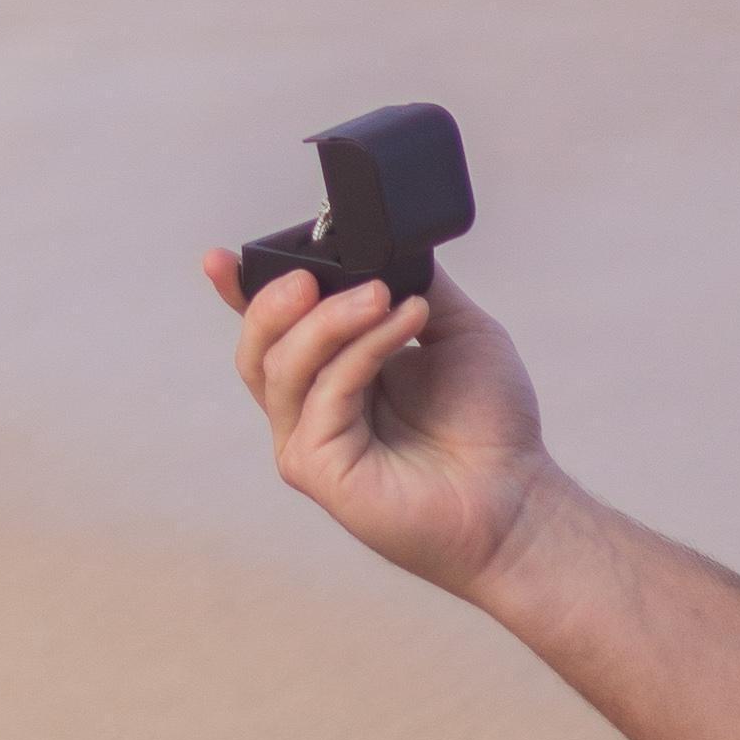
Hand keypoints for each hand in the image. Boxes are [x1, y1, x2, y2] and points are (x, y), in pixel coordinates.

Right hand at [213, 239, 547, 601]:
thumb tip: (385, 245)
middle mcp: (314, 410)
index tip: (222, 259)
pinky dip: (361, 349)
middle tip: (310, 275)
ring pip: (281, 367)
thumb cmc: (489, 426)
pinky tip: (402, 321)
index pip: (274, 330)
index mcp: (334, 375)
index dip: (240, 293)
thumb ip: (415, 285)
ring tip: (381, 294)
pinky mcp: (319, 470)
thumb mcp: (454, 328)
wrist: (518, 494)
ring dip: (328, 318)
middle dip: (273, 302)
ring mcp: (311, 443)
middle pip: (258, 348)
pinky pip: (323, 393)